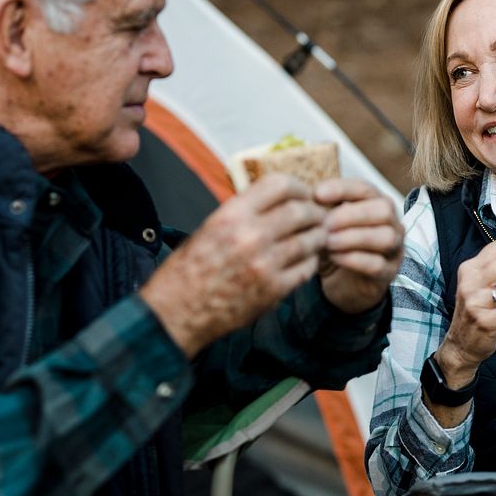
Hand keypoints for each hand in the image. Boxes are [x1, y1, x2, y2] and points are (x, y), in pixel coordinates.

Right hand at [141, 174, 326, 357]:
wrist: (178, 311)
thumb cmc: (192, 268)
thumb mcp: (212, 227)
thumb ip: (246, 211)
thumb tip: (280, 198)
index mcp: (232, 214)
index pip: (280, 185)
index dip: (299, 187)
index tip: (304, 194)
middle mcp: (250, 236)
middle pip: (301, 211)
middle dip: (315, 212)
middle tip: (317, 216)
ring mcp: (264, 264)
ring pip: (310, 239)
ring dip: (318, 236)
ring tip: (316, 237)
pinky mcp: (274, 289)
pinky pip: (307, 268)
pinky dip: (311, 261)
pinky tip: (306, 259)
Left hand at [313, 179, 403, 313]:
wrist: (344, 283)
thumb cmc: (335, 246)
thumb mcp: (326, 225)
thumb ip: (321, 210)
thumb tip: (305, 199)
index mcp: (375, 203)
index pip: (365, 189)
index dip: (342, 189)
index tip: (317, 194)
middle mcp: (391, 223)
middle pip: (383, 210)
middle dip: (352, 214)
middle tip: (325, 224)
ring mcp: (394, 248)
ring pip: (385, 237)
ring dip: (353, 237)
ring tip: (328, 242)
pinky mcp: (389, 273)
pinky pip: (377, 264)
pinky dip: (354, 259)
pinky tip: (335, 257)